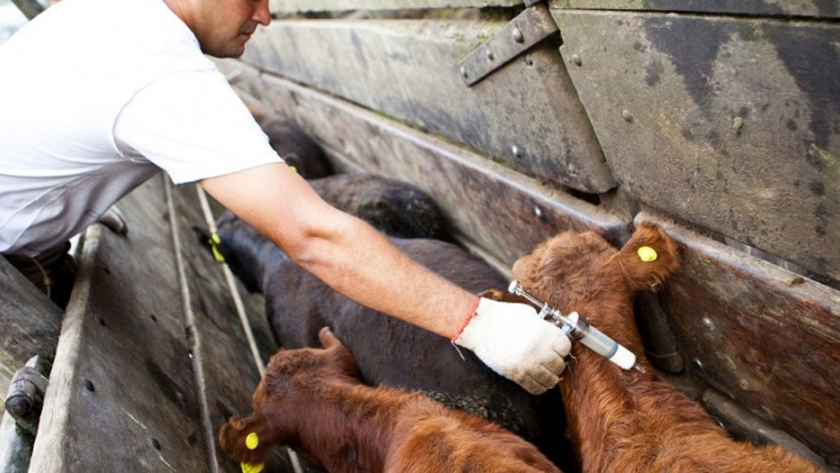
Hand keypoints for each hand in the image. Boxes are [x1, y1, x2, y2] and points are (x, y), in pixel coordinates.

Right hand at [452, 297, 570, 394]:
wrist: (481, 326)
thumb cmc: (503, 316)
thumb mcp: (529, 314)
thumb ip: (543, 325)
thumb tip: (552, 331)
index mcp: (545, 333)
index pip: (565, 348)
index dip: (562, 348)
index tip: (559, 349)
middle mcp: (540, 350)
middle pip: (559, 365)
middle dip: (557, 364)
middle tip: (553, 362)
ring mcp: (528, 364)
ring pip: (550, 379)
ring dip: (550, 378)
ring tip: (547, 374)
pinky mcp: (516, 374)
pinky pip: (534, 387)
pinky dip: (539, 387)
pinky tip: (538, 382)